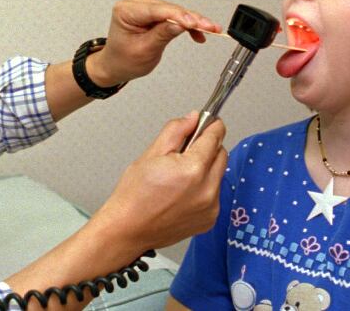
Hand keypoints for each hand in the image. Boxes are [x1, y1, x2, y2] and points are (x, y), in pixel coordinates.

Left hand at [87, 0, 219, 85]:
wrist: (116, 63)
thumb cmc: (124, 59)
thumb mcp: (145, 50)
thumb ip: (163, 35)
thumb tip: (181, 24)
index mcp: (126, 11)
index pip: (157, 10)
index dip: (179, 16)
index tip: (195, 23)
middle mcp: (134, 2)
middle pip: (168, 8)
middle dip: (191, 19)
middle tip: (211, 28)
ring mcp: (143, 4)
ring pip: (174, 10)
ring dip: (191, 21)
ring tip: (209, 31)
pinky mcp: (152, 9)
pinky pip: (172, 13)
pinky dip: (185, 23)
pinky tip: (197, 32)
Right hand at [88, 113, 227, 252]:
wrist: (127, 230)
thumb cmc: (134, 196)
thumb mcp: (150, 154)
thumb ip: (175, 131)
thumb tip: (193, 118)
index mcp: (193, 169)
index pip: (215, 137)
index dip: (211, 125)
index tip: (208, 122)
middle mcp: (207, 190)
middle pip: (221, 155)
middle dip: (207, 148)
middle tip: (184, 152)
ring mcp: (211, 207)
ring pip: (218, 175)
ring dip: (206, 170)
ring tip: (178, 178)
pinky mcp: (209, 220)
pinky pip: (214, 194)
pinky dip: (203, 189)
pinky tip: (181, 194)